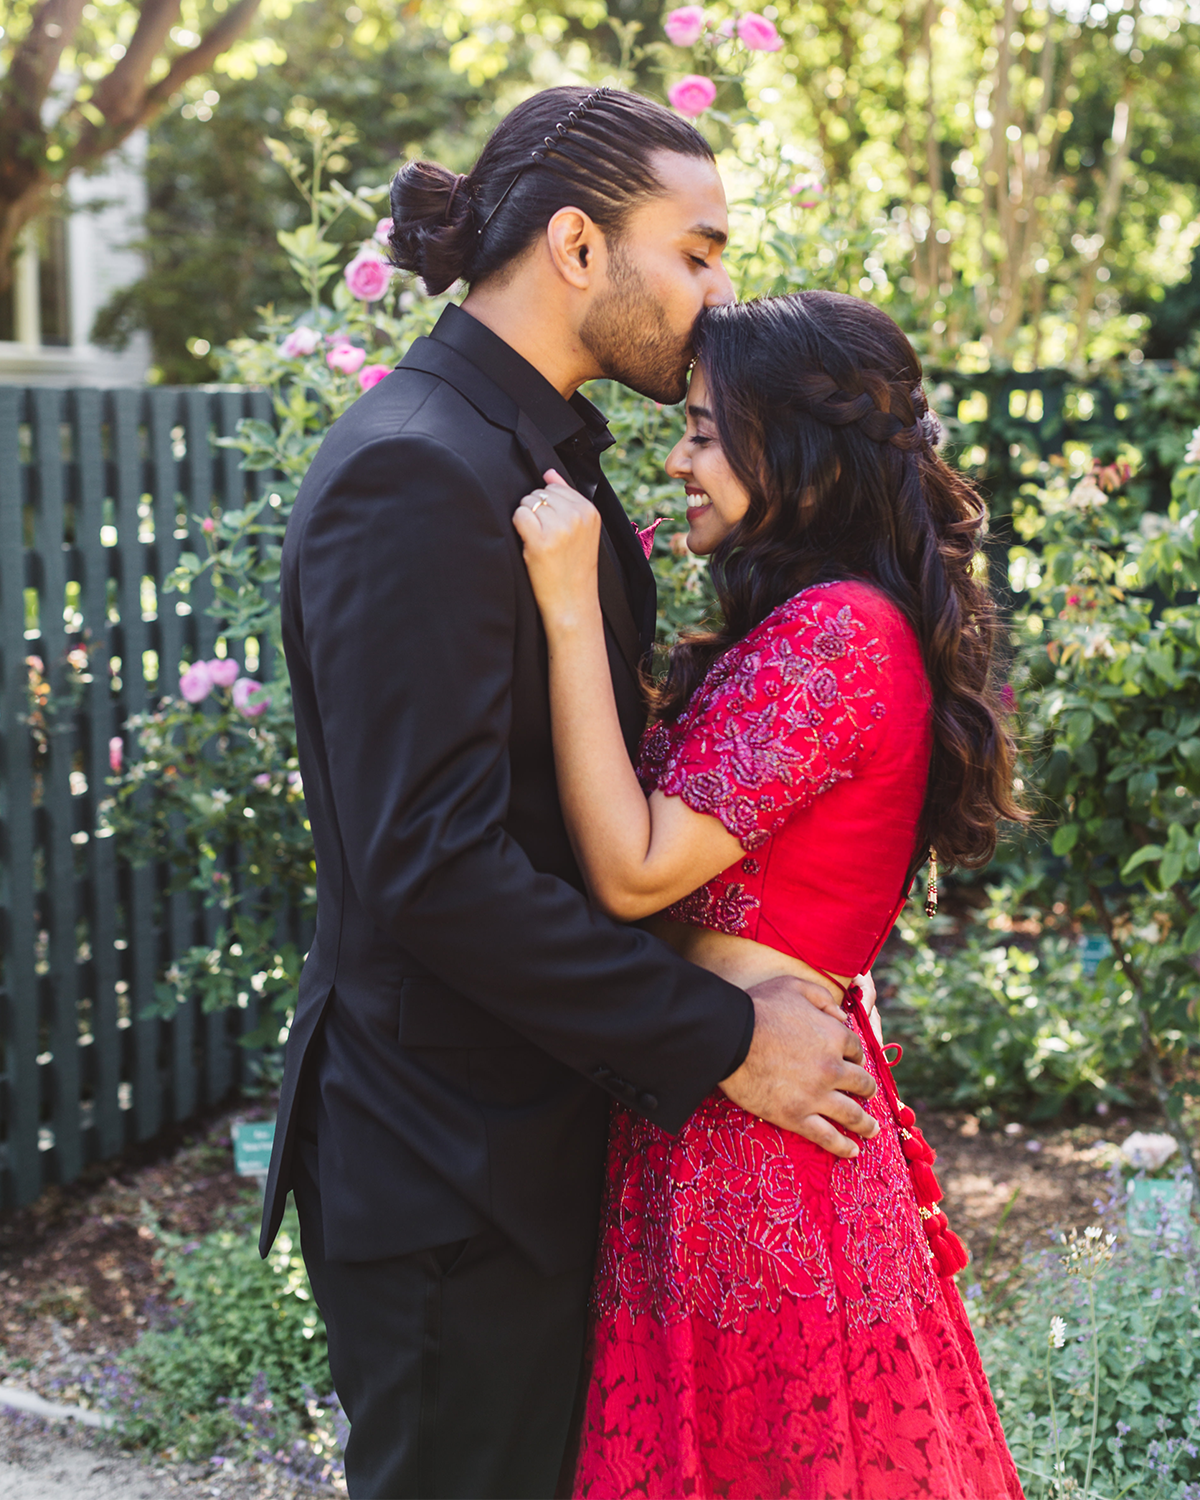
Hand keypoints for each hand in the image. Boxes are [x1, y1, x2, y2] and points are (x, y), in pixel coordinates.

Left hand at [511, 469, 601, 631]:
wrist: (573, 603)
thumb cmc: (574, 569)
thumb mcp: (581, 531)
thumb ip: (567, 498)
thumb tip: (550, 473)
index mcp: (590, 512)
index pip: (556, 488)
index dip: (548, 507)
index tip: (554, 528)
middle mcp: (577, 516)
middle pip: (540, 493)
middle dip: (536, 511)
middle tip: (546, 537)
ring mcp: (559, 527)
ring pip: (528, 502)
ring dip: (526, 520)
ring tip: (538, 541)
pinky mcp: (541, 540)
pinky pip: (519, 515)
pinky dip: (518, 527)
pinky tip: (529, 543)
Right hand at [720, 974, 878, 1157]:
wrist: (728, 1036)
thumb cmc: (758, 1007)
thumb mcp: (793, 986)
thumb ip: (822, 997)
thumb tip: (841, 1015)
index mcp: (834, 1036)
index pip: (856, 1050)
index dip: (855, 1056)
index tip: (852, 1062)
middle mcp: (832, 1068)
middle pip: (861, 1083)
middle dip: (866, 1090)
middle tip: (867, 1096)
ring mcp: (816, 1095)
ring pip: (851, 1115)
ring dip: (866, 1124)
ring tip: (872, 1131)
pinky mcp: (796, 1116)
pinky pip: (827, 1137)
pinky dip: (843, 1146)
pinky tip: (853, 1151)